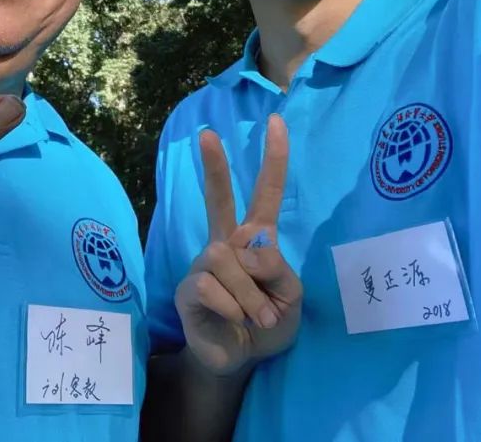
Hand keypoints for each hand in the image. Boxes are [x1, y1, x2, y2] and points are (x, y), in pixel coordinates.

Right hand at [175, 114, 301, 375]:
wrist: (239, 359)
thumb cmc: (268, 322)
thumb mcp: (291, 297)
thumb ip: (278, 269)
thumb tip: (248, 250)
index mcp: (255, 239)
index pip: (265, 193)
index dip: (274, 159)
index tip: (275, 121)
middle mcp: (226, 243)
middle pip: (219, 198)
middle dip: (214, 166)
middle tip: (207, 133)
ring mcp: (203, 264)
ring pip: (227, 259)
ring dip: (251, 294)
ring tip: (259, 317)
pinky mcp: (188, 288)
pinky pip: (212, 285)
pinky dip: (234, 306)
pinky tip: (235, 320)